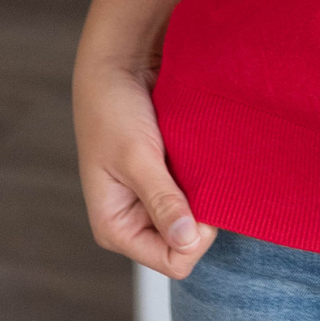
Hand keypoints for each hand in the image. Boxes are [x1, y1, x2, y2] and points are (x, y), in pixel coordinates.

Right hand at [73, 54, 216, 278]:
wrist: (120, 59)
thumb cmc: (113, 107)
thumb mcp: (136, 157)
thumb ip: (162, 200)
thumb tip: (187, 240)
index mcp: (116, 227)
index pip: (173, 260)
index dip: (195, 236)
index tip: (204, 198)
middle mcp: (136, 217)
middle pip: (187, 240)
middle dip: (202, 212)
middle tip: (202, 171)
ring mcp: (154, 194)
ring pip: (197, 212)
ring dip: (205, 188)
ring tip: (200, 157)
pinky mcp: (169, 171)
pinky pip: (198, 186)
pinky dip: (205, 172)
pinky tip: (203, 150)